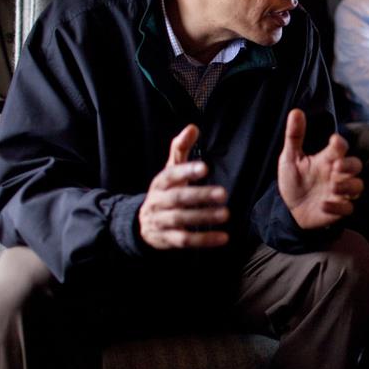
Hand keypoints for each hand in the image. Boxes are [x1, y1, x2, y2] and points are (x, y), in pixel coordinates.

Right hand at [138, 124, 229, 248]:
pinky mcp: (167, 239)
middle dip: (199, 196)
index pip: (170, 175)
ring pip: (181, 220)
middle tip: (223, 193)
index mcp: (160, 183)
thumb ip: (181, 149)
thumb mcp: (169, 170)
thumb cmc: (165, 192)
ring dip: (203, 217)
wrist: (143, 224)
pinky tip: (223, 237)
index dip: (186, 171)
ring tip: (225, 214)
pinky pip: (184, 240)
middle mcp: (158, 202)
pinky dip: (204, 240)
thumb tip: (193, 127)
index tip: (205, 167)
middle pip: (177, 198)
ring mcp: (160, 222)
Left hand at [278, 109, 362, 228]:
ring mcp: (340, 192)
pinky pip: (347, 208)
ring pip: (357, 186)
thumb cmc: (294, 180)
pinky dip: (338, 207)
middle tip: (337, 166)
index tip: (334, 141)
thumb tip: (295, 111)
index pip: (341, 147)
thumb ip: (294, 136)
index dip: (340, 144)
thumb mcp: (290, 158)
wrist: (290, 209)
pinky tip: (323, 205)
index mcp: (328, 159)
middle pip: (356, 165)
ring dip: (348, 185)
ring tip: (333, 186)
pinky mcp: (339, 209)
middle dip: (350, 165)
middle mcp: (337, 174)